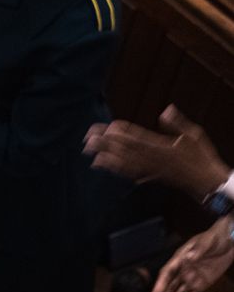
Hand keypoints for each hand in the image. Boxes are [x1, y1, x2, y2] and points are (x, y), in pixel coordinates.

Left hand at [83, 105, 230, 199]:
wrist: (205, 181)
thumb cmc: (200, 156)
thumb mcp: (194, 135)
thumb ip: (178, 123)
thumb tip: (166, 110)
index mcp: (162, 148)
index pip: (137, 139)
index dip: (121, 134)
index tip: (107, 128)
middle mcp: (152, 159)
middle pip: (125, 150)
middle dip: (106, 144)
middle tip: (88, 137)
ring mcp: (148, 169)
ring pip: (122, 162)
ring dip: (103, 155)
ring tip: (87, 150)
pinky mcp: (147, 176)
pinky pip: (126, 171)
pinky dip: (111, 167)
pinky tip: (99, 163)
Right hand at [151, 217, 233, 291]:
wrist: (229, 241)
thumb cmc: (215, 237)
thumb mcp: (208, 240)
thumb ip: (199, 249)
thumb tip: (189, 257)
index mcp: (180, 259)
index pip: (167, 273)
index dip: (160, 284)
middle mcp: (181, 271)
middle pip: (170, 287)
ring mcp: (189, 279)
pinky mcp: (199, 285)